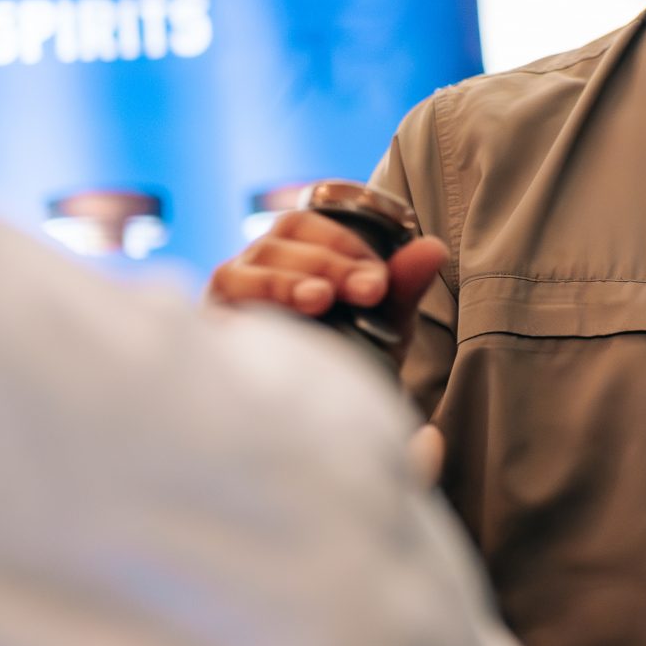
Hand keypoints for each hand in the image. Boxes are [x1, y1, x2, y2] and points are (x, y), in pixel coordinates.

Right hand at [207, 209, 449, 334]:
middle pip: (276, 244)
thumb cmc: (347, 355)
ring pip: (243, 270)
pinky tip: (275, 322)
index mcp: (289, 253)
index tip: (379, 279)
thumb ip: (404, 284)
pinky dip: (248, 307)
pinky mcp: (212, 332)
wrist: (320, 419)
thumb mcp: (382, 321)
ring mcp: (228, 299)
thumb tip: (434, 248)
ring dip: (286, 280)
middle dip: (327, 262)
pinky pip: (218, 311)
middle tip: (368, 290)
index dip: (342, 243)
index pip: (305, 226)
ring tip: (321, 299)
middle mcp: (253, 267)